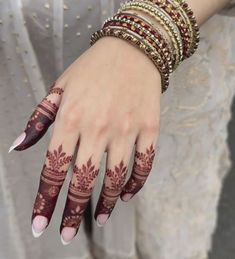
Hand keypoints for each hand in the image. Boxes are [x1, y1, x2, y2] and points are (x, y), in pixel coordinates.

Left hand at [9, 36, 160, 244]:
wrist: (132, 49)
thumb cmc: (93, 68)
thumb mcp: (60, 86)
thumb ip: (39, 118)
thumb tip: (19, 146)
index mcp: (72, 118)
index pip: (54, 168)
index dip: (46, 199)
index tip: (41, 223)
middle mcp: (98, 128)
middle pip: (83, 181)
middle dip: (74, 212)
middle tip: (68, 234)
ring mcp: (127, 130)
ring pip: (115, 178)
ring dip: (107, 203)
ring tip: (101, 218)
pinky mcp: (149, 128)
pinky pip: (144, 163)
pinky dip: (137, 183)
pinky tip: (128, 194)